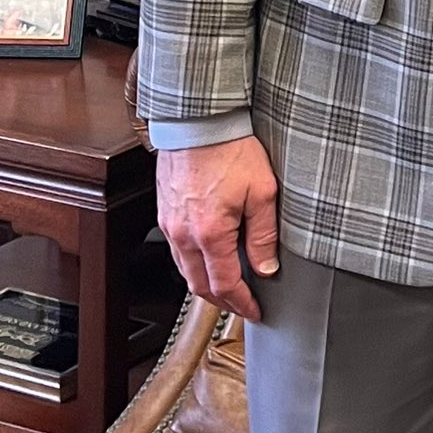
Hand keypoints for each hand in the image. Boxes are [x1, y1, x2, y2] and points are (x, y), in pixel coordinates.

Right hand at [155, 135, 279, 321]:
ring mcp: (170, 224)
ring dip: (205, 284)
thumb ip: (264, 235)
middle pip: (199, 285)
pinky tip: (207, 258)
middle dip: (222, 301)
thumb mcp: (263, 192)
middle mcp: (183, 234)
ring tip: (228, 286)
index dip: (241, 303)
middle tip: (242, 305)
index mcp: (210, 234)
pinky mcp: (165, 211)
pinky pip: (177, 250)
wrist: (199, 121)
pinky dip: (192, 263)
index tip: (254, 311)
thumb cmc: (231, 149)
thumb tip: (267, 268)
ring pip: (185, 270)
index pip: (225, 284)